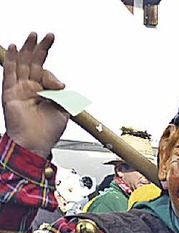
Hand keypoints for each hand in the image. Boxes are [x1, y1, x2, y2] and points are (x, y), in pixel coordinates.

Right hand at [2, 33, 68, 157]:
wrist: (35, 144)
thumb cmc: (47, 132)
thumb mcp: (62, 111)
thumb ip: (63, 96)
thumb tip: (61, 84)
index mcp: (43, 92)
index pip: (46, 73)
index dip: (53, 76)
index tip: (60, 85)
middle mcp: (30, 88)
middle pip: (34, 62)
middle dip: (41, 48)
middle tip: (48, 36)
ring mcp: (19, 88)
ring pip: (21, 63)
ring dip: (27, 48)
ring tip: (33, 35)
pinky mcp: (10, 92)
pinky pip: (9, 72)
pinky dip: (11, 59)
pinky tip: (13, 48)